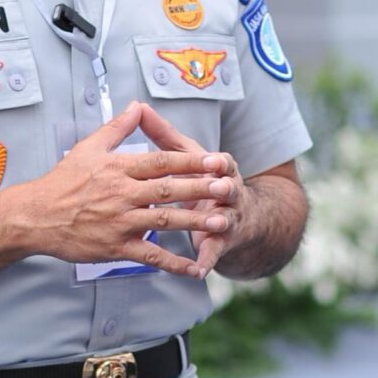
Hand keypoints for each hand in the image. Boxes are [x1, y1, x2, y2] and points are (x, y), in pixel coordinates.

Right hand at [21, 102, 228, 277]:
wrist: (36, 216)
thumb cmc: (63, 181)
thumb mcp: (89, 147)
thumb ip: (118, 128)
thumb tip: (137, 106)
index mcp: (118, 168)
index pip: (161, 162)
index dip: (191, 161)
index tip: (216, 159)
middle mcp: (122, 194)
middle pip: (168, 190)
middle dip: (201, 188)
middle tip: (228, 187)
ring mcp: (120, 222)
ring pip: (163, 221)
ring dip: (194, 222)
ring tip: (221, 221)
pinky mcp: (115, 247)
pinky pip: (149, 255)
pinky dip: (173, 263)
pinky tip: (194, 267)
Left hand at [137, 104, 245, 274]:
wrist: (237, 214)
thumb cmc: (203, 177)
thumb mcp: (186, 154)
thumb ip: (162, 134)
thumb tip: (139, 107)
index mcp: (219, 168)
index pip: (221, 161)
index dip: (219, 160)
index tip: (215, 159)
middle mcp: (227, 192)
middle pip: (226, 188)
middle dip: (223, 188)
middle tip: (219, 187)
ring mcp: (226, 218)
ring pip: (223, 220)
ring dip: (218, 222)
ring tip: (214, 224)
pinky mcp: (220, 243)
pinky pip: (213, 253)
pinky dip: (205, 260)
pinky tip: (197, 269)